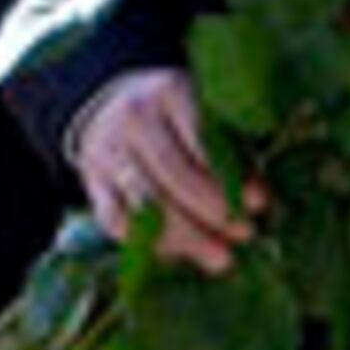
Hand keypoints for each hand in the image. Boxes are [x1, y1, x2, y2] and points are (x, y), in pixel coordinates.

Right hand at [75, 67, 256, 275]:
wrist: (110, 105)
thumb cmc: (176, 114)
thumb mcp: (206, 115)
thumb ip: (233, 153)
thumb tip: (257, 201)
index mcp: (170, 92)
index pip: (200, 136)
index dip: (229, 175)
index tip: (256, 205)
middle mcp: (133, 119)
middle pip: (171, 172)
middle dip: (210, 211)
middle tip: (243, 233)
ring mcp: (108, 151)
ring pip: (144, 204)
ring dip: (186, 237)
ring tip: (220, 257)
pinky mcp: (93, 181)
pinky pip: (116, 221)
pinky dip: (149, 244)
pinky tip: (180, 254)